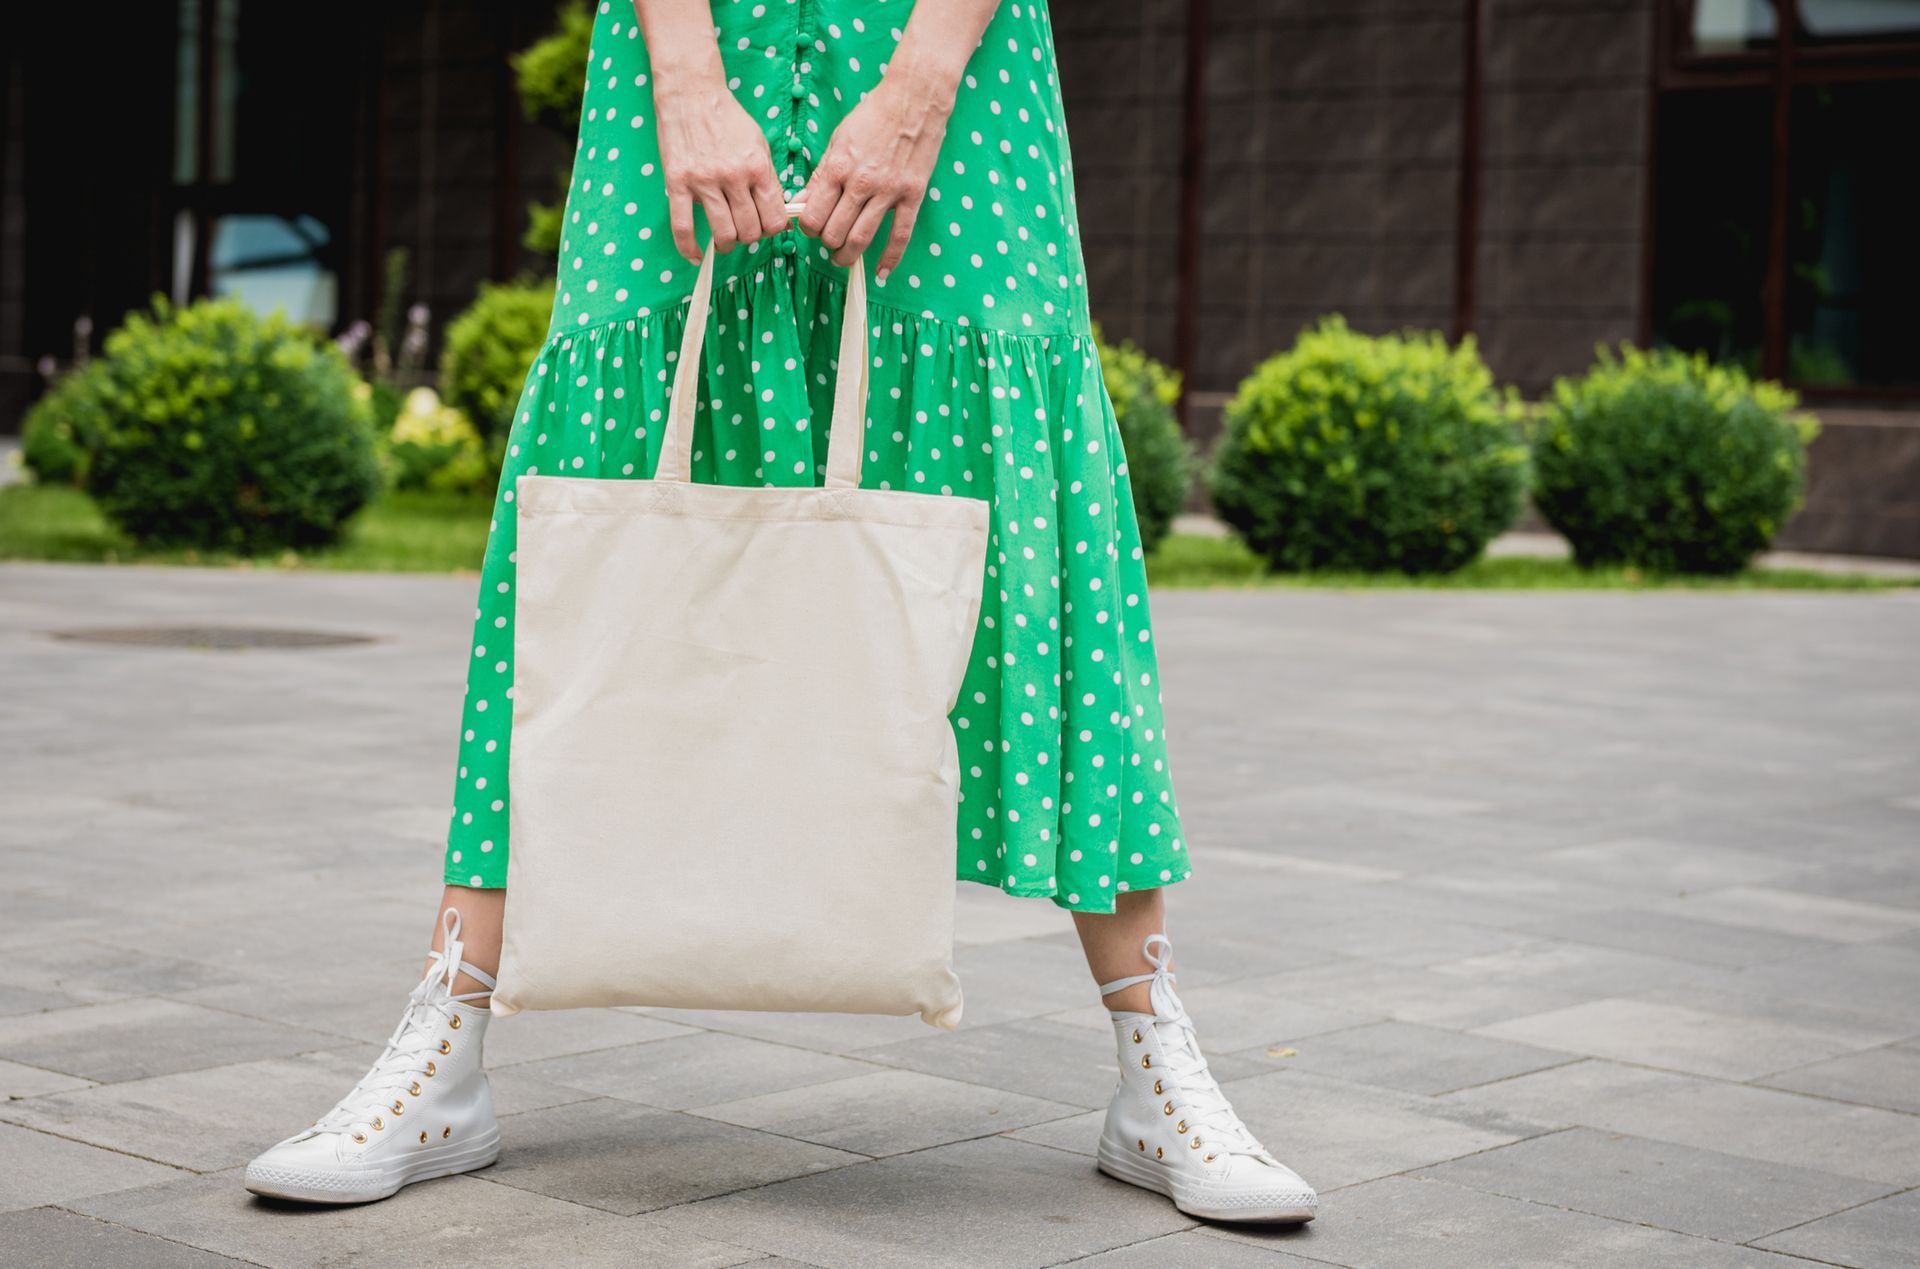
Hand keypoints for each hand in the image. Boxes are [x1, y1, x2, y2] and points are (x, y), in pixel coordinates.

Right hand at [653, 79, 789, 263]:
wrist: (691, 94)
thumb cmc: (728, 120)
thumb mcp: (759, 145)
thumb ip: (769, 180)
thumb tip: (780, 215)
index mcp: (757, 167)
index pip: (775, 218)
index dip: (774, 229)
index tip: (767, 226)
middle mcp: (733, 177)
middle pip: (750, 231)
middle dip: (750, 236)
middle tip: (744, 229)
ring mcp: (704, 182)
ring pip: (724, 234)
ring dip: (727, 243)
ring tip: (725, 238)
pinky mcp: (677, 183)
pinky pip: (683, 227)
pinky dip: (689, 248)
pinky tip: (696, 255)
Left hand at [797, 64, 955, 279]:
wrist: (914, 99)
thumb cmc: (873, 116)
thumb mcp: (838, 139)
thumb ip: (820, 175)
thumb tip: (801, 203)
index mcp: (838, 167)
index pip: (813, 214)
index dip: (807, 228)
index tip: (810, 227)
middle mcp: (861, 182)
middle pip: (834, 232)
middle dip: (826, 243)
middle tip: (827, 241)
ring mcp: (888, 191)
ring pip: (861, 239)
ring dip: (847, 256)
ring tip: (842, 258)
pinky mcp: (912, 195)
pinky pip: (900, 235)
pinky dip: (889, 258)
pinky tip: (881, 272)